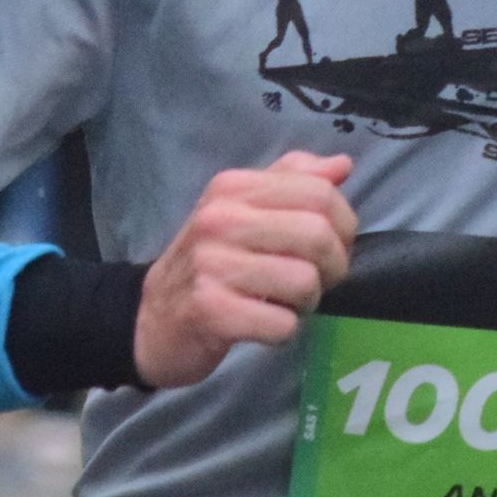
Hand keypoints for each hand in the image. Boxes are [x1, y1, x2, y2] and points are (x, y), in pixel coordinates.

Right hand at [133, 152, 355, 387]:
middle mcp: (220, 218)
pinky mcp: (211, 311)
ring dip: (307, 303)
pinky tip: (264, 324)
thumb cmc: (210, 262)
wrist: (152, 318)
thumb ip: (292, 182)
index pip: (318, 192)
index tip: (333, 245)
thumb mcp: (243, 209)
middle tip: (315, 280)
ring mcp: (211, 264)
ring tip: (284, 302)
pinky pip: (282, 324)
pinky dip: (283, 331)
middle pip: (318, 235)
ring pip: (305, 282)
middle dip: (333, 266)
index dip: (343, 224)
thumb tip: (342, 165)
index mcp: (233, 187)